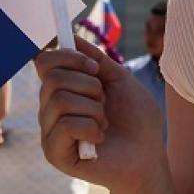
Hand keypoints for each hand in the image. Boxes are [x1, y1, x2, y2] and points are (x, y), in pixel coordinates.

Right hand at [36, 38, 166, 193]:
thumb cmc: (137, 121)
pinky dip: (90, 128)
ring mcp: (49, 132)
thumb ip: (96, 60)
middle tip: (104, 103)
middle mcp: (50, 110)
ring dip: (94, 109)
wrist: (148, 156)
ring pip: (59, 99)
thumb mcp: (120, 81)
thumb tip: (70, 37)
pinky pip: (64, 125)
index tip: (95, 68)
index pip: (45, 62)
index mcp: (64, 91)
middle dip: (89, 85)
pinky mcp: (53, 153)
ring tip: (104, 124)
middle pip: (52, 77)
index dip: (68, 57)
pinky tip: (99, 139)